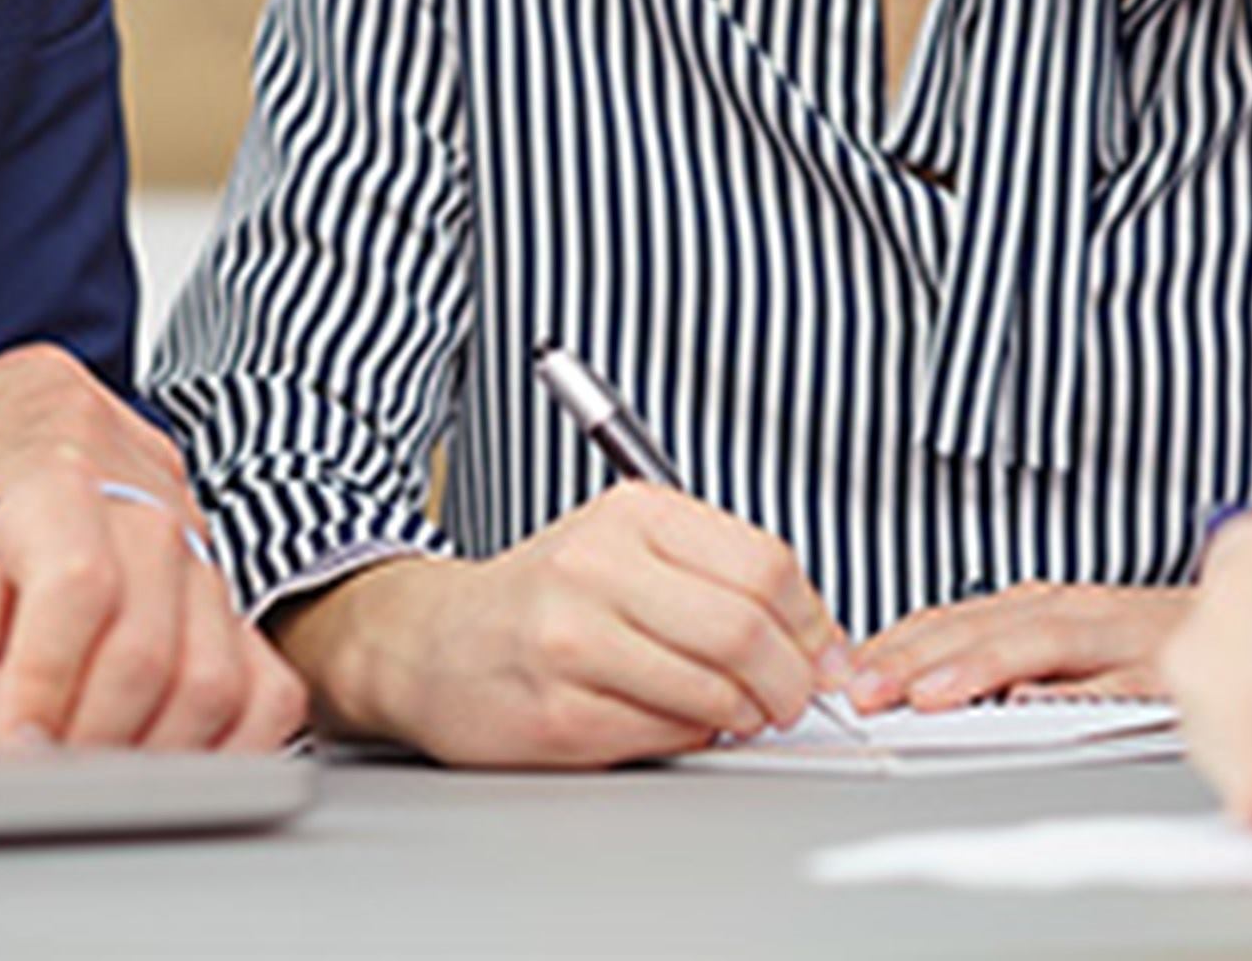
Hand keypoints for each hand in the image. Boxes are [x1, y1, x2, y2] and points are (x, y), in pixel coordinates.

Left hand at [0, 463, 305, 750]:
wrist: (8, 543)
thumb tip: (3, 747)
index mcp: (56, 489)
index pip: (78, 585)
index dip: (45, 681)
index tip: (15, 742)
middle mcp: (146, 511)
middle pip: (148, 649)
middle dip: (91, 739)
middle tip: (48, 775)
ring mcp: (205, 559)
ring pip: (214, 678)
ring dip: (150, 756)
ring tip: (93, 768)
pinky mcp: (243, 612)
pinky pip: (268, 694)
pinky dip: (222, 753)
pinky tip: (157, 762)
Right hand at [273, 484, 847, 768]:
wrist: (432, 644)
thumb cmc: (543, 598)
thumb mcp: (623, 547)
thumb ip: (714, 575)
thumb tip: (816, 637)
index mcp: (628, 514)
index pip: (764, 564)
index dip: (811, 621)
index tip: (819, 650)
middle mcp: (598, 566)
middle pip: (748, 630)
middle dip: (791, 681)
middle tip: (790, 698)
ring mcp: (575, 640)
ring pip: (716, 691)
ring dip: (745, 716)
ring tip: (733, 710)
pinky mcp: (561, 712)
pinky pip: (671, 735)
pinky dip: (695, 737)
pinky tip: (676, 718)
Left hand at [849, 581, 1189, 713]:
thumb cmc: (1151, 643)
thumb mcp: (1068, 643)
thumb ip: (1006, 654)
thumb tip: (924, 677)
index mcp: (1043, 607)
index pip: (953, 622)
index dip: (896, 645)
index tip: (843, 672)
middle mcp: (1075, 611)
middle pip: (982, 628)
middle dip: (915, 659)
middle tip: (863, 690)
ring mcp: (1122, 636)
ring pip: (1040, 642)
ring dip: (979, 667)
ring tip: (928, 695)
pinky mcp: (1172, 669)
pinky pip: (1121, 681)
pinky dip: (1078, 690)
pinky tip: (1038, 705)